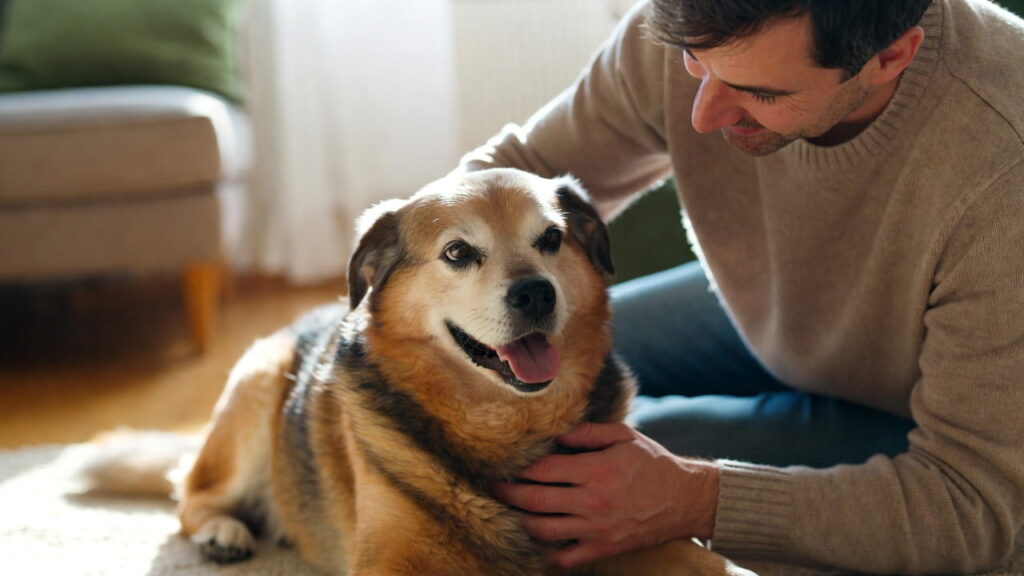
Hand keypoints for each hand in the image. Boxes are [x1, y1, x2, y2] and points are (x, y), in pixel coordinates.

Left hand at [491, 422, 719, 569]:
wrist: (686, 499)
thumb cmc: (653, 463)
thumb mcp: (623, 436)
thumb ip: (586, 432)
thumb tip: (554, 432)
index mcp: (596, 470)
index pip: (544, 470)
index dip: (520, 468)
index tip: (507, 465)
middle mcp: (593, 501)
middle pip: (535, 501)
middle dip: (507, 494)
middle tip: (493, 487)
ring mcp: (597, 528)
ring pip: (543, 530)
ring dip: (520, 521)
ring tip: (509, 512)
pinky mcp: (603, 548)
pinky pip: (565, 558)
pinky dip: (545, 553)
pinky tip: (536, 541)